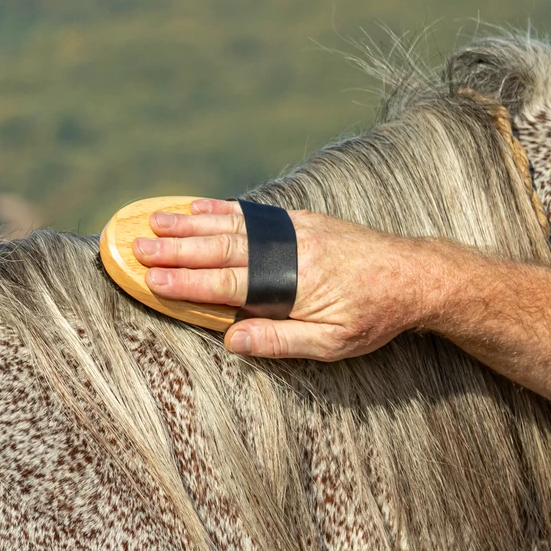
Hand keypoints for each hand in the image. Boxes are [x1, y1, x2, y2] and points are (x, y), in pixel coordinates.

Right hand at [132, 198, 439, 359]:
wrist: (415, 275)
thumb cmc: (375, 316)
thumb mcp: (334, 343)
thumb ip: (282, 341)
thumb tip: (232, 339)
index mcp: (295, 283)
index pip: (230, 283)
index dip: (189, 283)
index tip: (151, 281)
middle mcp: (292, 249)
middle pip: (223, 248)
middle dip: (176, 250)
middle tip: (135, 248)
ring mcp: (297, 230)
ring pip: (234, 225)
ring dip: (191, 223)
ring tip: (153, 221)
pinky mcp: (304, 220)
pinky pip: (255, 214)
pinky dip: (222, 209)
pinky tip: (197, 207)